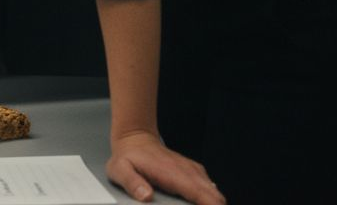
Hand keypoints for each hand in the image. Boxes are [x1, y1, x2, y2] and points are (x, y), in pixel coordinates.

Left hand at [106, 131, 224, 204]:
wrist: (135, 138)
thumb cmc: (128, 156)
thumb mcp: (121, 170)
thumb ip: (132, 183)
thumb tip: (146, 196)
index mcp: (173, 174)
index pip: (203, 195)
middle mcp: (188, 172)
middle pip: (216, 197)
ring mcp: (192, 171)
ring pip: (215, 194)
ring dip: (212, 204)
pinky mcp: (193, 172)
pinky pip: (209, 189)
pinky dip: (208, 199)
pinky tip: (198, 204)